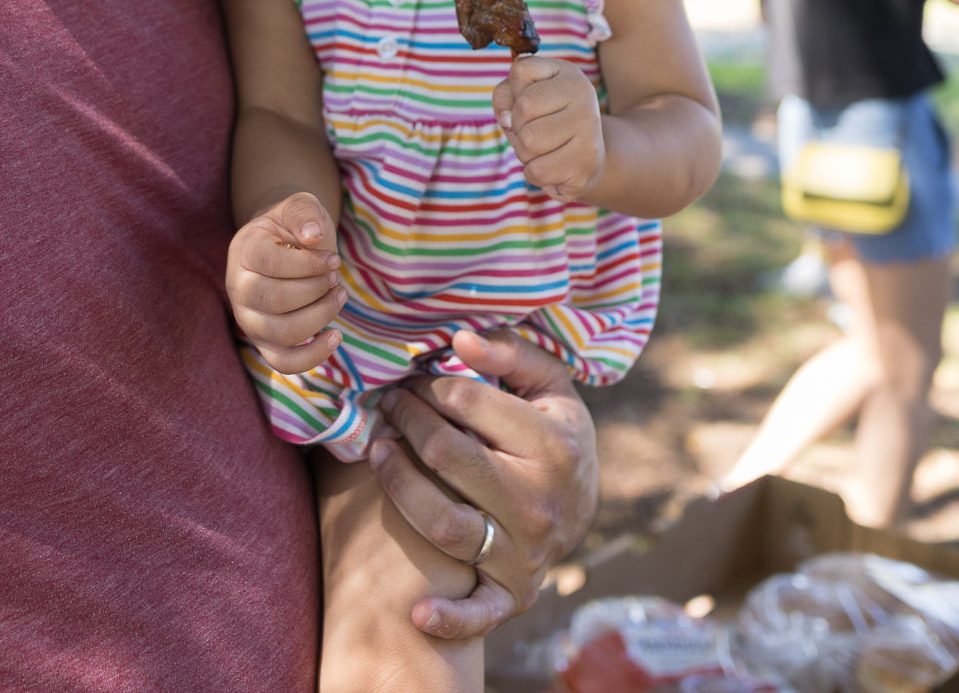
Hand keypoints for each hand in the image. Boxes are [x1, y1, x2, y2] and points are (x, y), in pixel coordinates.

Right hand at [225, 191, 345, 373]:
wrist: (285, 242)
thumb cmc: (294, 224)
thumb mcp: (300, 204)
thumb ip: (304, 212)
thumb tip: (312, 235)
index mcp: (243, 251)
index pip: (272, 265)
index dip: (310, 264)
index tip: (333, 259)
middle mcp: (238, 287)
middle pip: (276, 301)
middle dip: (316, 289)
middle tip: (333, 276)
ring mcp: (248, 318)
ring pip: (282, 333)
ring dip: (320, 316)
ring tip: (338, 295)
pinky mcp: (264, 341)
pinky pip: (283, 362)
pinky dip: (313, 356)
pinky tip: (335, 337)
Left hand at [370, 327, 597, 640]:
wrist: (581, 507)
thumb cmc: (554, 434)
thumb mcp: (549, 386)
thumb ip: (511, 353)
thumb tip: (460, 338)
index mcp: (555, 445)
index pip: (468, 404)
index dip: (428, 385)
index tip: (412, 379)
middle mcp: (539, 502)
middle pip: (447, 456)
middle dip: (406, 421)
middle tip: (388, 404)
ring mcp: (525, 552)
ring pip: (444, 524)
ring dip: (397, 485)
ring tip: (377, 451)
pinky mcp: (512, 593)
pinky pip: (480, 613)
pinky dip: (450, 619)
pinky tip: (416, 613)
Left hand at [494, 57, 604, 203]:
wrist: (587, 157)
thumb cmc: (547, 122)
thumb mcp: (524, 97)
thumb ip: (506, 95)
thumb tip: (506, 118)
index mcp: (568, 73)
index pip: (520, 71)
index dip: (513, 91)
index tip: (531, 102)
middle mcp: (584, 96)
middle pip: (523, 108)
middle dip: (517, 126)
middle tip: (534, 132)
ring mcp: (589, 130)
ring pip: (528, 143)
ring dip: (524, 152)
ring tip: (541, 150)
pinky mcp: (586, 164)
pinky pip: (537, 171)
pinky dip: (534, 173)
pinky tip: (551, 166)